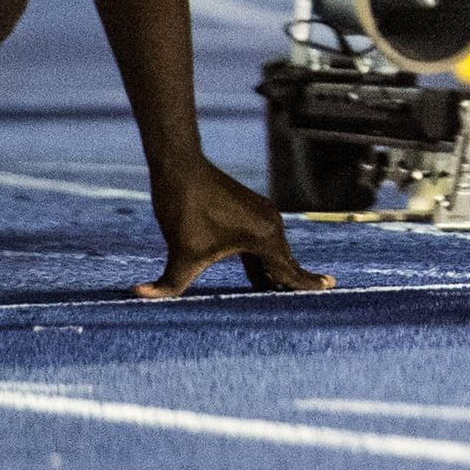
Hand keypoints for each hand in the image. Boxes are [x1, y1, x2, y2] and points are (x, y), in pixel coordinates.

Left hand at [137, 161, 331, 298]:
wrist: (182, 169)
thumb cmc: (184, 210)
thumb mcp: (180, 254)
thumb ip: (167, 285)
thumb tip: (138, 296)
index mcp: (263, 237)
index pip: (289, 270)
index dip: (307, 283)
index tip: (330, 287)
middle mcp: (271, 224)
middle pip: (284, 263)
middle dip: (290, 283)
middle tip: (308, 300)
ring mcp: (263, 215)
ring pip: (272, 252)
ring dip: (273, 273)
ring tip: (279, 294)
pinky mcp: (251, 210)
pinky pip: (262, 242)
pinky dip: (262, 260)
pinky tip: (257, 274)